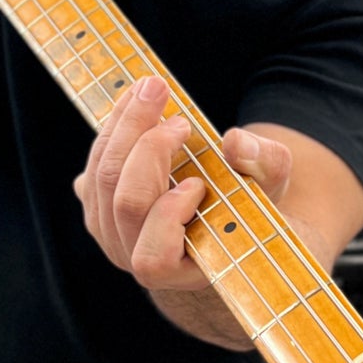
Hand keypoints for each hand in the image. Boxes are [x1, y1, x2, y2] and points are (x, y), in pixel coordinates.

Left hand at [73, 76, 293, 293]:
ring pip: (101, 180)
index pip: (153, 259)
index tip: (198, 183)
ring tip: (153, 91)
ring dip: (125, 127)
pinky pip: (92, 166)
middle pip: (125, 203)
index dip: (168, 216)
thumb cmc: (248, 207)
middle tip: (178, 111)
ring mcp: (109, 233)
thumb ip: (266, 165)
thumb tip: (235, 142)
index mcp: (178, 271)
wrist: (218, 214)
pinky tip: (135, 102)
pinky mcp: (96, 206)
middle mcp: (134, 257)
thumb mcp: (270, 187)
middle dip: (150, 147)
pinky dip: (112, 129)